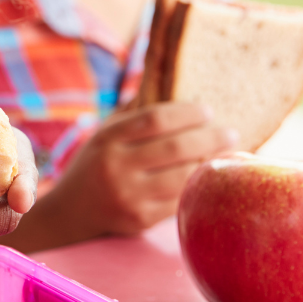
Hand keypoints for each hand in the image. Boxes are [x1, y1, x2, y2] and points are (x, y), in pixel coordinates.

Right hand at [6, 102, 237, 252]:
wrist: (72, 210)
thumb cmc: (98, 163)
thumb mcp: (105, 134)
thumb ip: (133, 113)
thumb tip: (170, 83)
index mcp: (107, 139)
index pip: (155, 119)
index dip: (187, 113)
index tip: (207, 110)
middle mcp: (115, 166)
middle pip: (174, 148)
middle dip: (210, 138)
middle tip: (230, 132)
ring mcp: (128, 195)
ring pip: (182, 176)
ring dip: (210, 163)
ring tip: (226, 153)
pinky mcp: (139, 218)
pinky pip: (179, 200)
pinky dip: (199, 187)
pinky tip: (209, 176)